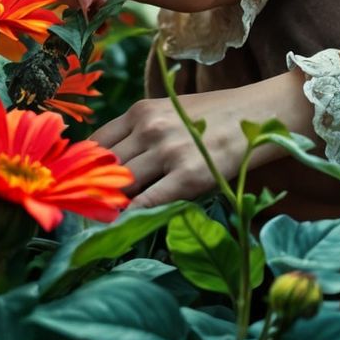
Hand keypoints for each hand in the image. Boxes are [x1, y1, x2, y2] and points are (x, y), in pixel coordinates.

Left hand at [92, 71, 315, 212]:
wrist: (264, 114)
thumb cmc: (215, 117)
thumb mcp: (172, 112)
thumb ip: (140, 134)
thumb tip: (105, 169)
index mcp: (141, 110)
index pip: (94, 146)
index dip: (81, 173)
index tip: (75, 192)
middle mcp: (150, 127)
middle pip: (104, 170)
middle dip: (91, 195)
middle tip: (82, 219)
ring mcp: (169, 151)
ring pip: (122, 188)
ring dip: (109, 210)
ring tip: (98, 229)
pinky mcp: (189, 176)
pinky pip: (148, 204)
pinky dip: (133, 218)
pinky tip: (127, 228)